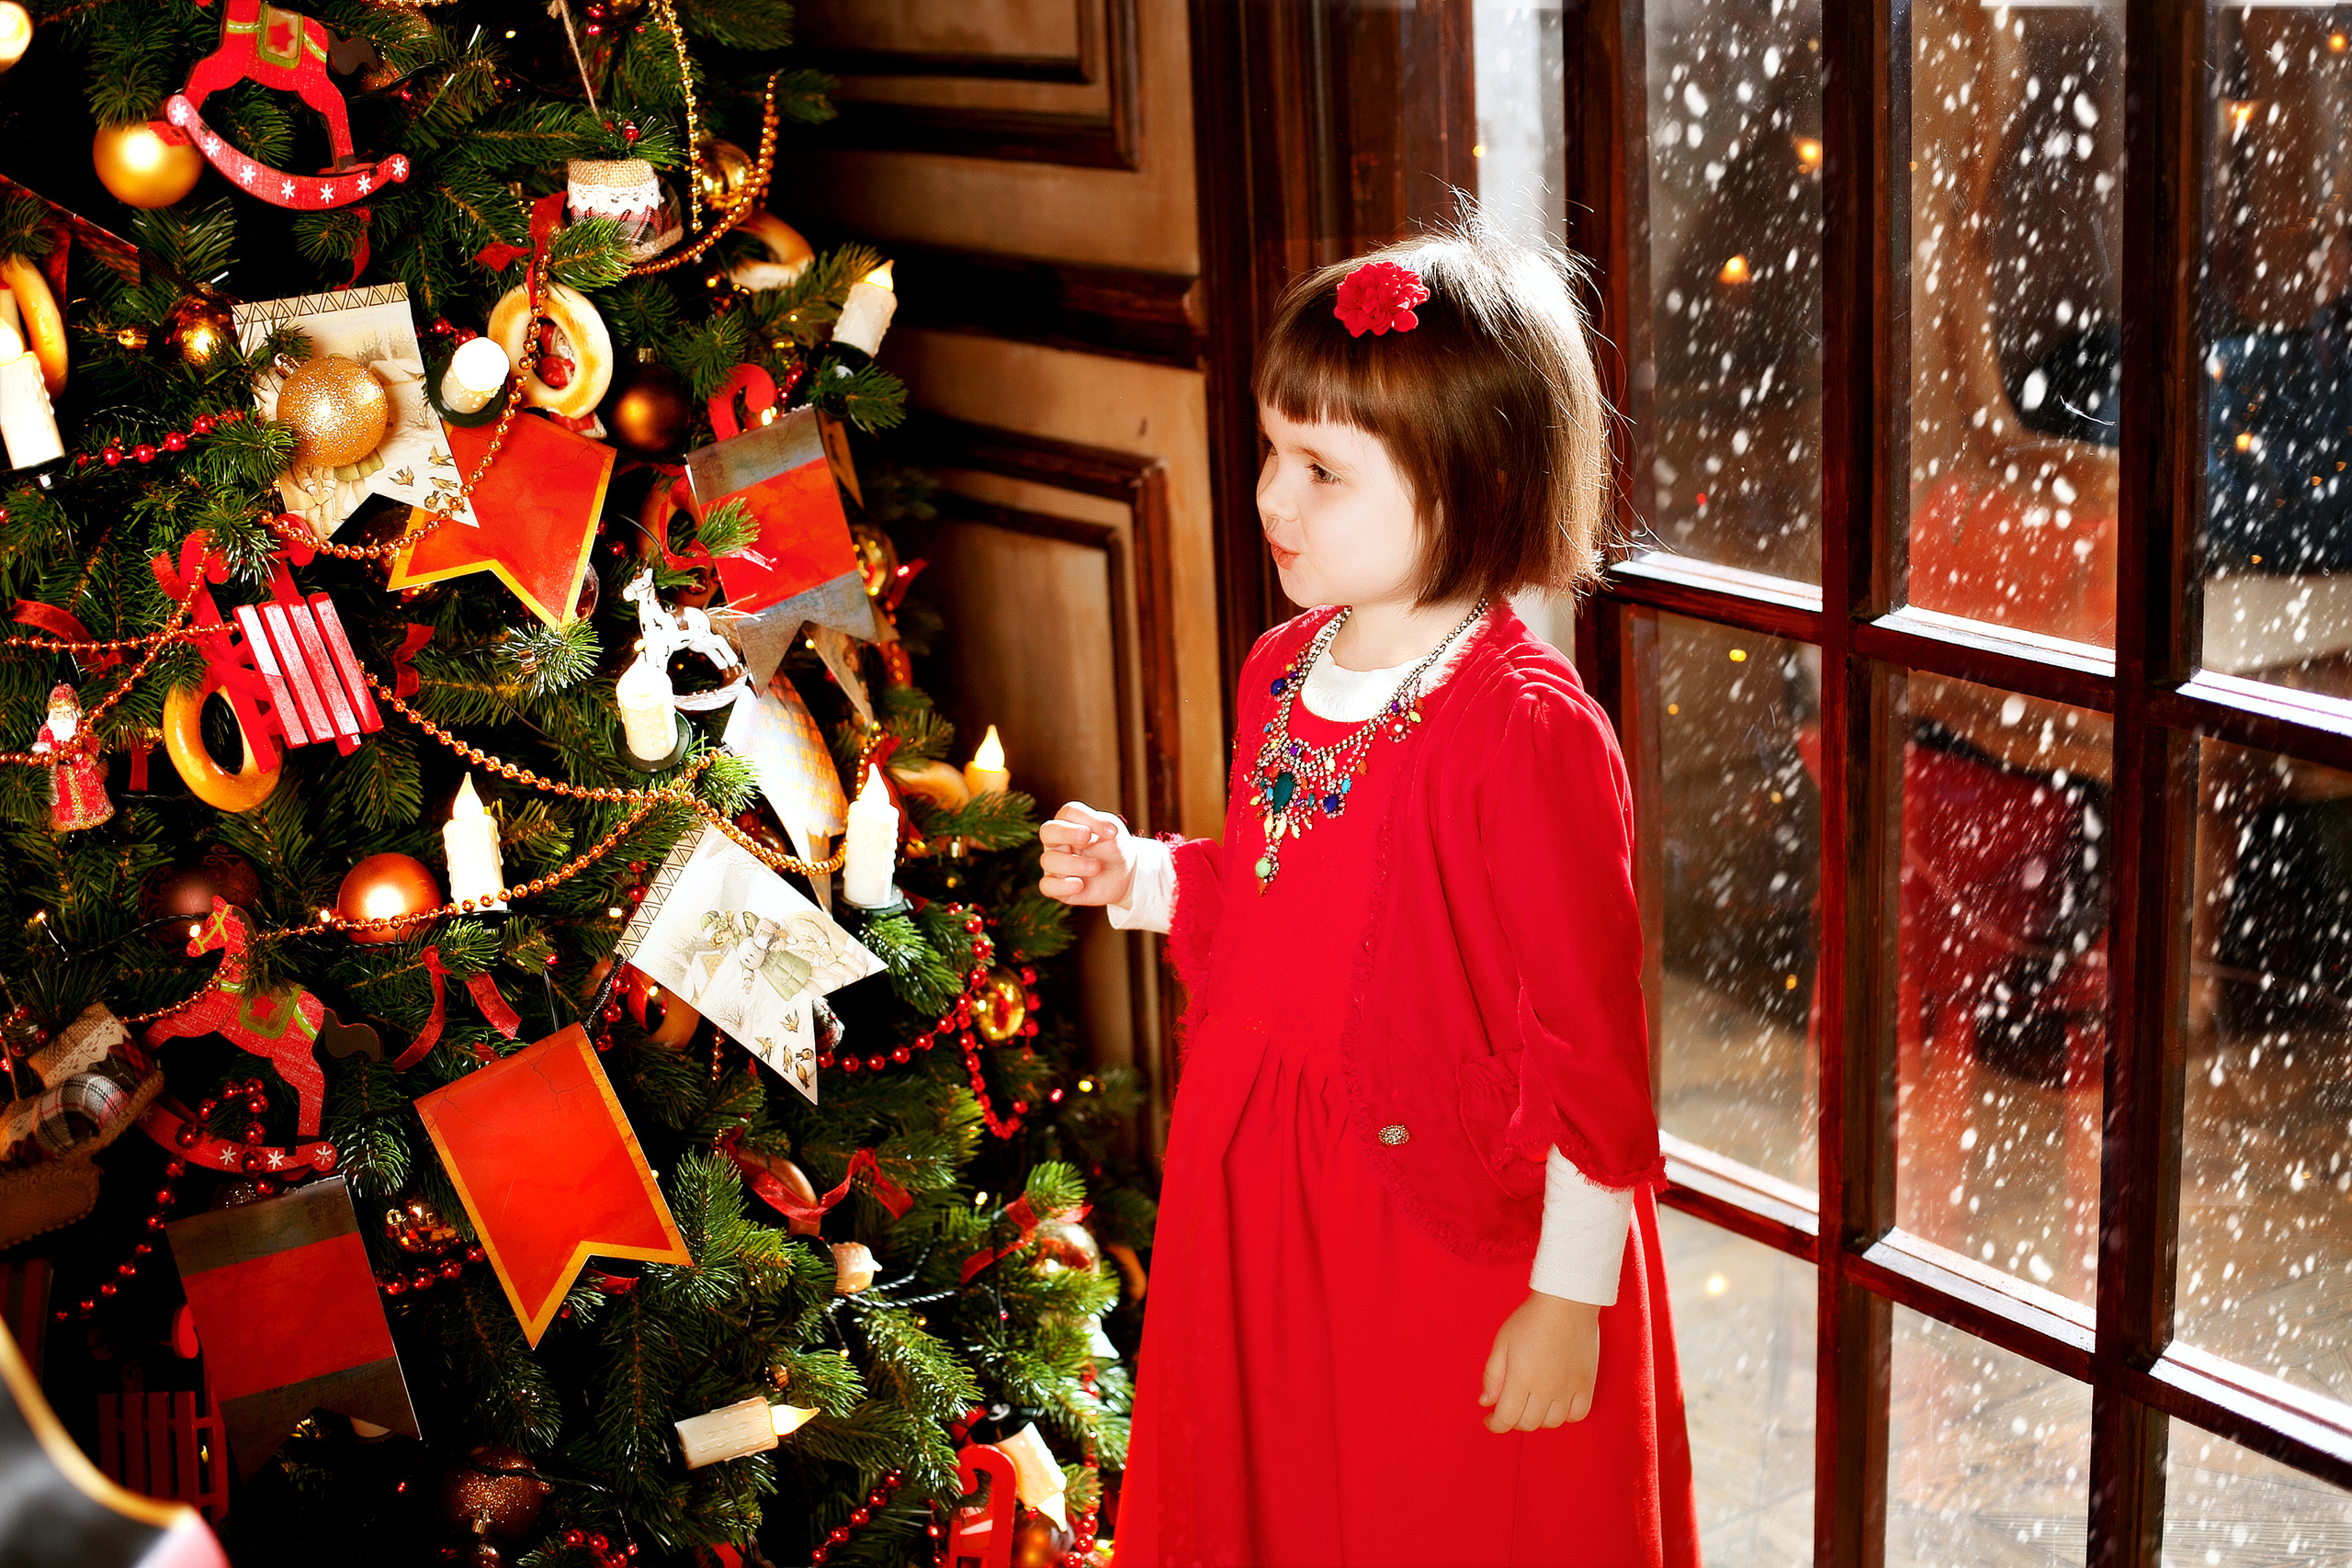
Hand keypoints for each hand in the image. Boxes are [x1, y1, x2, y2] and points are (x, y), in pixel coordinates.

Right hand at [1037, 802, 1135, 907]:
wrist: (1123, 874)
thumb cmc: (1113, 848)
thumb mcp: (1113, 831)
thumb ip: (1102, 825)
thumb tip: (1093, 831)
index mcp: (1069, 823)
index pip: (1068, 813)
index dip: (1087, 819)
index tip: (1111, 832)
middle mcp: (1056, 842)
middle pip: (1047, 832)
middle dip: (1066, 833)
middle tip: (1087, 838)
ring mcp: (1054, 865)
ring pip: (1049, 860)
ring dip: (1074, 863)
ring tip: (1096, 867)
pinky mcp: (1057, 887)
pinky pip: (1047, 886)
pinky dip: (1062, 885)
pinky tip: (1080, 885)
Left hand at [1479, 1292, 1599, 1432]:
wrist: (1566, 1302)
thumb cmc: (1531, 1319)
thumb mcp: (1502, 1343)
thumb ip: (1492, 1376)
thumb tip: (1486, 1403)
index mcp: (1522, 1379)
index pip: (1506, 1419)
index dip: (1495, 1425)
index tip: (1490, 1420)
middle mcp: (1546, 1389)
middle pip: (1528, 1424)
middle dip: (1513, 1420)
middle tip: (1509, 1406)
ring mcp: (1569, 1388)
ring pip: (1552, 1423)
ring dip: (1538, 1419)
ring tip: (1532, 1403)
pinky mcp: (1587, 1384)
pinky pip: (1578, 1414)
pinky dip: (1566, 1416)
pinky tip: (1557, 1404)